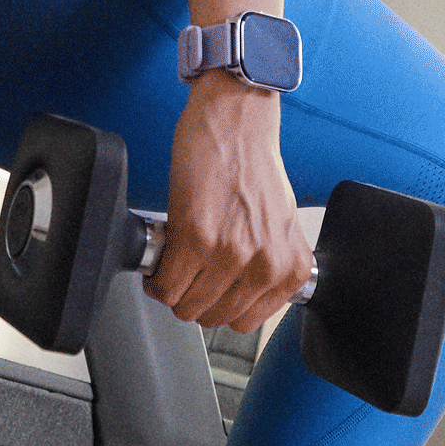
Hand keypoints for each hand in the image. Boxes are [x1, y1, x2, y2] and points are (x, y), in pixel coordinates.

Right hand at [150, 77, 310, 335]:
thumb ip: (268, 266)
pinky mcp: (196, 239)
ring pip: (185, 307)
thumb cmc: (253, 165)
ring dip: (172, 288)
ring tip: (173, 261)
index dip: (219, 304)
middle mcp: (265, 266)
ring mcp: (231, 255)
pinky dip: (155, 279)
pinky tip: (161, 257)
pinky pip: (165, 286)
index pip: (245, 322)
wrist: (236, 123)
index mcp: (289, 268)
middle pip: (212, 318)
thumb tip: (242, 298)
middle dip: (192, 298)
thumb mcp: (280, 227)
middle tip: (186, 271)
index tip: (208, 287)